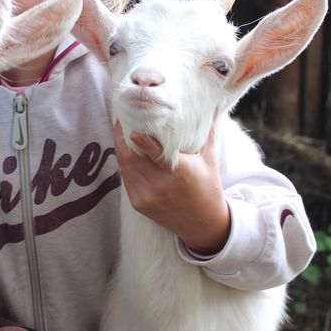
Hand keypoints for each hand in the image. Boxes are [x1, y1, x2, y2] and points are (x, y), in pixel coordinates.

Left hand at [114, 122, 230, 253]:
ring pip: (125, 168)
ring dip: (120, 149)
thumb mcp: (210, 161)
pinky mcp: (139, 205)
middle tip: (120, 120)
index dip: (143, 142)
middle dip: (122, 138)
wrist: (203, 224)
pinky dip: (124, 163)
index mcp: (181, 174)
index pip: (158, 156)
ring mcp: (148, 197)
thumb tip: (211, 105)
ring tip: (119, 131)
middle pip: (133, 160)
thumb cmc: (208, 188)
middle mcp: (162, 187)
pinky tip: (123, 150)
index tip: (132, 128)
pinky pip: (126, 179)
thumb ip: (208, 134)